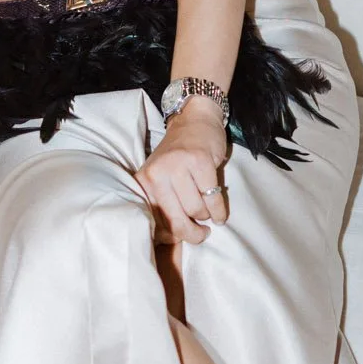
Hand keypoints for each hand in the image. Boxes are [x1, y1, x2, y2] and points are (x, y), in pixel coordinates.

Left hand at [134, 99, 228, 245]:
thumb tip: (170, 241)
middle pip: (176, 221)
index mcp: (143, 182)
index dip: (171, 236)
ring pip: (197, 211)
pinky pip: (213, 199)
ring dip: (206, 216)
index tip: (180, 237)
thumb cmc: (178, 159)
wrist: (194, 122)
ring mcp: (178, 167)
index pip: (155, 223)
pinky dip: (219, 210)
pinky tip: (219, 213)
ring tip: (207, 210)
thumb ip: (162, 207)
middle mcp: (156, 174)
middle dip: (193, 234)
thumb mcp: (161, 180)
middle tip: (201, 234)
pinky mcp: (200, 162)